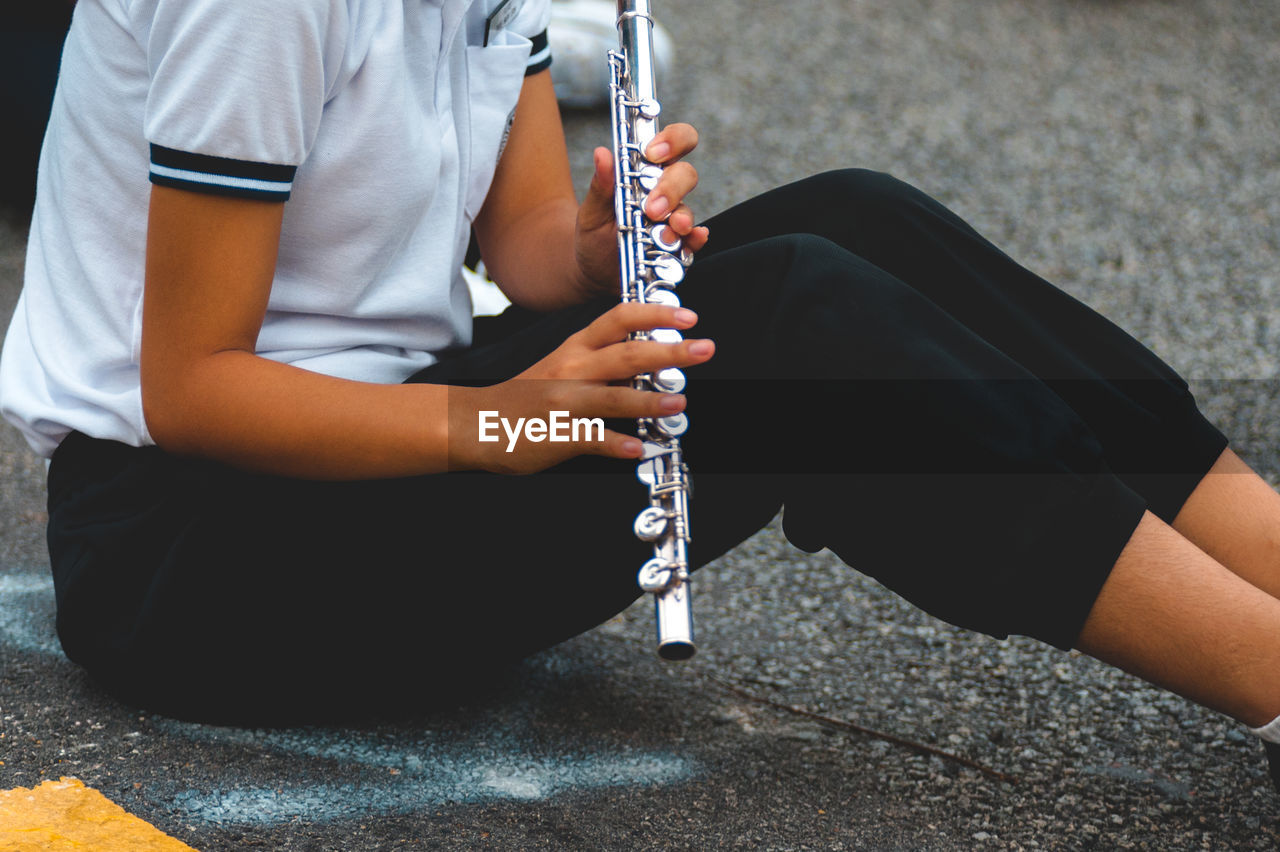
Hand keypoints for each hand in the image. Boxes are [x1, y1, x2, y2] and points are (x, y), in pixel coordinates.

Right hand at [455, 303, 713, 474]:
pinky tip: (639, 448)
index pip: (619, 319)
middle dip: (669, 351)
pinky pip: (592, 440)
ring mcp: (565, 402)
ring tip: (679, 403)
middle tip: (703, 349)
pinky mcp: (558, 435)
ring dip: (650, 402)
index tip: (688, 316)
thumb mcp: (563, 364)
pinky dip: (617, 445)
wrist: (477, 422)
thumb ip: (603, 359)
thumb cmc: (527, 395)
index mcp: (576, 348)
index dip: (655, 314)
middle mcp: (573, 369)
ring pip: (614, 398)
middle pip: (627, 355)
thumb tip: (653, 356)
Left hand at [573, 123, 711, 298]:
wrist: (593, 274)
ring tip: (666, 232)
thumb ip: (601, 185)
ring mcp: (672, 220)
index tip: (653, 153)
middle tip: (652, 208)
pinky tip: (690, 239)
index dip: (672, 140)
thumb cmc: (594, 235)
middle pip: (686, 175)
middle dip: (672, 187)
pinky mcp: (678, 246)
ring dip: (680, 218)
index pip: (673, 143)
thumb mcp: (592, 210)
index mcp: (646, 172)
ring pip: (688, 209)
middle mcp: (664, 193)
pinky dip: (695, 239)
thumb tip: (602, 154)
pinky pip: (694, 240)